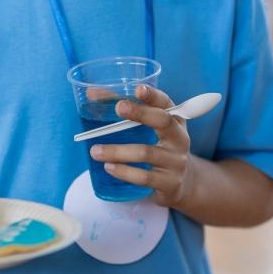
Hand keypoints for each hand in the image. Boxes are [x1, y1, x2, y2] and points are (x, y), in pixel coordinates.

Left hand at [89, 85, 193, 209]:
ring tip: (95, 151)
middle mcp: (179, 138)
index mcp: (174, 120)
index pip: (166, 103)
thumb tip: (91, 95)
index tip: (138, 89)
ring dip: (117, 151)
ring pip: (146, 152)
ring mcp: (176, 161)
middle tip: (118, 108)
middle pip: (162, 121)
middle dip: (140, 113)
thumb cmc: (158, 148)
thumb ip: (124, 110)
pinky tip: (109, 167)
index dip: (153, 95)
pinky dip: (124, 172)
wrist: (180, 184)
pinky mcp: (170, 183)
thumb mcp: (150, 129)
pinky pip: (144, 177)